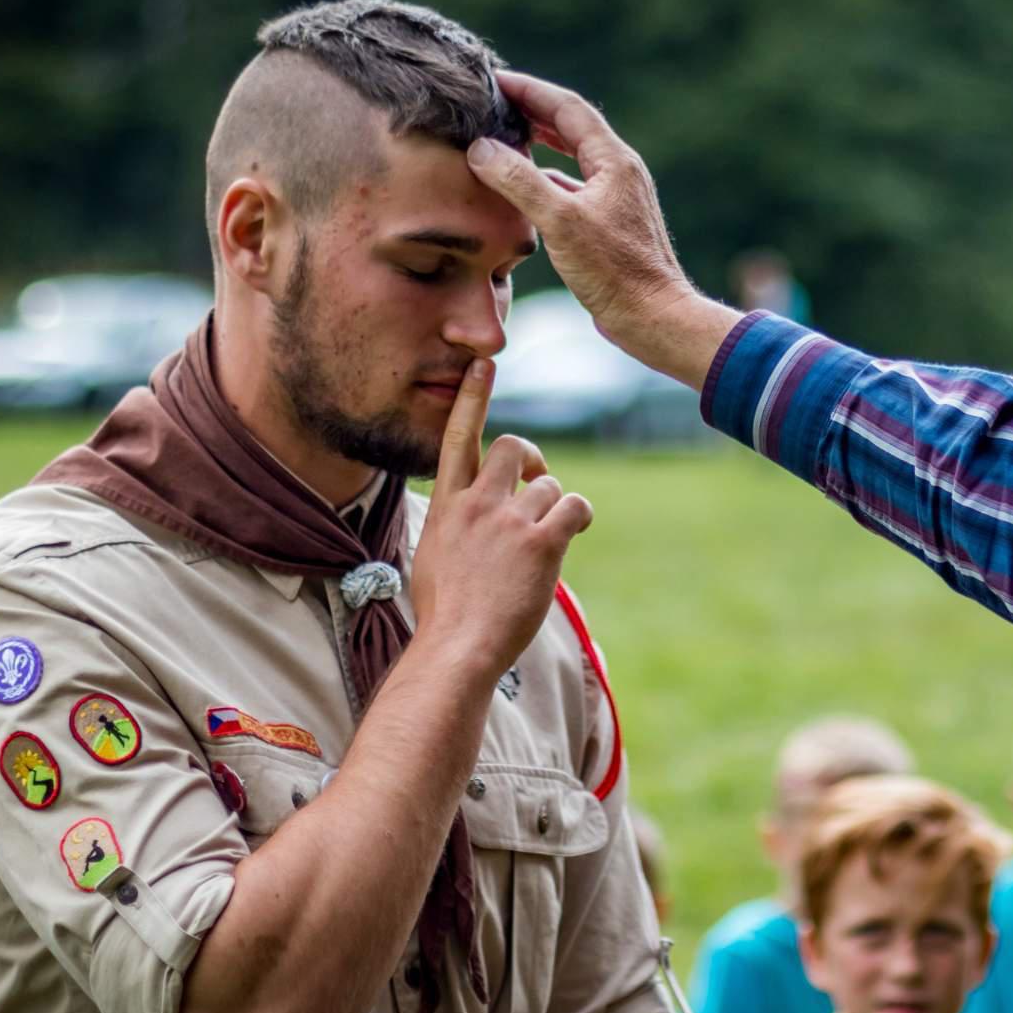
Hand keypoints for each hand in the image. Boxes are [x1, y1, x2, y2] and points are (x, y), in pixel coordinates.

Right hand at [411, 357, 592, 675]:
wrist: (458, 647)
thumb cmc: (445, 615)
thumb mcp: (433, 558)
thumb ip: (453, 528)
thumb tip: (472, 521)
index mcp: (446, 507)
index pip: (456, 439)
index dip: (473, 399)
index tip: (483, 365)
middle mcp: (477, 505)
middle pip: (511, 448)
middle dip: (530, 459)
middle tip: (535, 483)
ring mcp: (508, 521)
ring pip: (549, 484)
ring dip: (554, 507)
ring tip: (544, 542)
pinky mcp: (541, 542)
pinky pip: (575, 506)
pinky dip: (579, 515)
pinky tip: (573, 531)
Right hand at [467, 72, 741, 389]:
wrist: (654, 318)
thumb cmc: (615, 272)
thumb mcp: (560, 222)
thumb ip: (520, 181)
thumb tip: (482, 148)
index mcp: (614, 161)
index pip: (567, 107)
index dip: (529, 89)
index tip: (494, 79)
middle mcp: (618, 172)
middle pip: (570, 127)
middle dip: (532, 111)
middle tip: (494, 101)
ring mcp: (615, 198)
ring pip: (571, 158)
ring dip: (538, 144)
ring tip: (502, 136)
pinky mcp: (608, 224)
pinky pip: (571, 187)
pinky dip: (544, 179)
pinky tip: (522, 188)